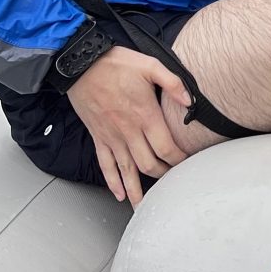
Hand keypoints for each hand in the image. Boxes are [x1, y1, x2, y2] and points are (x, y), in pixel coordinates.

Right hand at [66, 46, 191, 205]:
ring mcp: (112, 137)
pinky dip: (112, 181)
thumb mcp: (151, 65)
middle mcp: (128, 131)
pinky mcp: (98, 137)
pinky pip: (105, 165)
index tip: (188, 164)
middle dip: (163, 176)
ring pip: (127, 171)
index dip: (179, 160)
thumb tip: (189, 100)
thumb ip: (173, 83)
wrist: (81, 66)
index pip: (166, 148)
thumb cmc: (116, 64)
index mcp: (145, 115)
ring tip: (145, 207)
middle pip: (149, 164)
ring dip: (137, 190)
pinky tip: (119, 194)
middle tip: (174, 182)